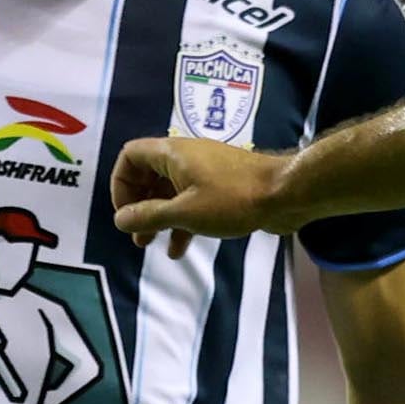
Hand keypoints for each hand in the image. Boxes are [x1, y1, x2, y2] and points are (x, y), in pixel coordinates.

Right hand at [112, 134, 301, 256]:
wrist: (284, 194)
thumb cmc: (233, 199)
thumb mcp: (185, 212)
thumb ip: (149, 216)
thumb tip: (120, 220)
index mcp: (172, 153)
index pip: (130, 156)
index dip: (121, 184)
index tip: (125, 213)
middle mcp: (185, 158)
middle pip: (147, 176)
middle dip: (138, 205)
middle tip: (135, 234)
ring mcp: (204, 172)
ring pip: (170, 192)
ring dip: (157, 217)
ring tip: (148, 245)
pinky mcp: (221, 188)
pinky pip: (191, 202)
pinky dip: (181, 222)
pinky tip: (178, 249)